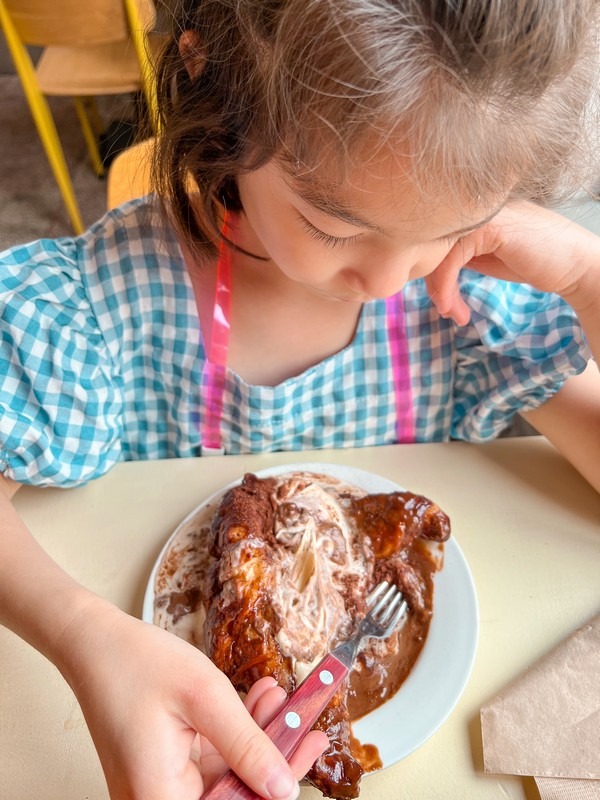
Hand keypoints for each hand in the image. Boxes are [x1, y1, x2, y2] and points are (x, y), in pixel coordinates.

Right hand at [58, 601, 328, 799]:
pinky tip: (256, 700)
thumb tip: (284, 789)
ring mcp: (158, 786)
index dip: (270, 792)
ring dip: (256, 739)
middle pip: (230, 797)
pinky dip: (235, 732)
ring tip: (279, 698)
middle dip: (272, 760)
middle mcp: (156, 799)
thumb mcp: (203, 696)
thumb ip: (246, 744)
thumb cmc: (138, 663)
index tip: (307, 754)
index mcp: (159, 796)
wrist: (96, 641)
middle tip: (307, 729)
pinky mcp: (163, 769)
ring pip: (224, 776)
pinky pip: (209, 761)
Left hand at [425, 200, 599, 324]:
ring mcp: (482, 212)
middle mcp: (473, 205)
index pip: (431, 235)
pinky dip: (446, 287)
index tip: (440, 300)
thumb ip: (457, 252)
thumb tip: (422, 265)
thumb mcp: (484, 255)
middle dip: (431, 282)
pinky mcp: (490, 227)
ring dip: (439, 289)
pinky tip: (454, 307)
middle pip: (428, 242)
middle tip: (445, 310)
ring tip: (451, 313)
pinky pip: (451, 258)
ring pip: (437, 252)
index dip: (427, 269)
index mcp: (470, 209)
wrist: (574, 266)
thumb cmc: (532, 259)